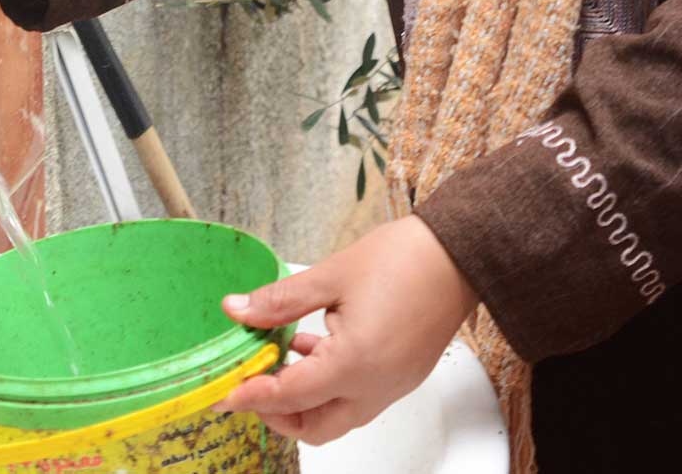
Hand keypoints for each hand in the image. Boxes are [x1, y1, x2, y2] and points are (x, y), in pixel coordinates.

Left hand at [216, 216, 479, 444]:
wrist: (458, 254)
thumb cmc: (403, 259)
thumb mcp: (331, 275)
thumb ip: (280, 301)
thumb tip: (237, 310)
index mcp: (354, 364)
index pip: (289, 397)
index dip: (251, 397)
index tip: (223, 395)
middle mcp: (375, 387)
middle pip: (315, 426)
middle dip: (278, 413)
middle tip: (252, 382)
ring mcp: (392, 386)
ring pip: (337, 417)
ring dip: (304, 400)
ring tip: (279, 359)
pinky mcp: (402, 377)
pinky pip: (358, 398)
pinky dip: (329, 387)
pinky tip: (314, 348)